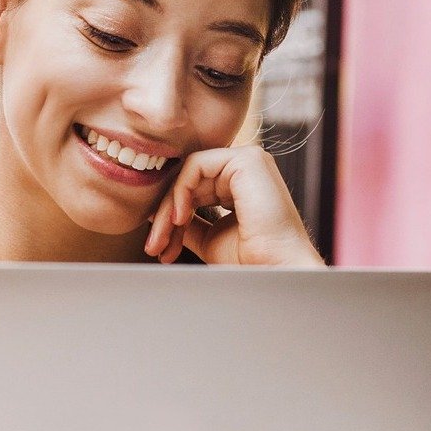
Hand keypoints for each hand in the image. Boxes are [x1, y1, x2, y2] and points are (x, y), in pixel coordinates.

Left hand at [143, 145, 324, 267]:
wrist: (275, 271)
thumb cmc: (250, 261)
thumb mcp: (208, 238)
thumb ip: (187, 222)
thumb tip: (157, 214)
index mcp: (239, 184)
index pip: (192, 190)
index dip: (171, 218)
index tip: (158, 248)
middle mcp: (244, 169)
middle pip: (187, 182)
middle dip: (166, 217)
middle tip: (155, 247)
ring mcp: (248, 160)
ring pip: (187, 175)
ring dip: (168, 209)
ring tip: (163, 240)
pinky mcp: (248, 160)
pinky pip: (196, 166)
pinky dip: (180, 192)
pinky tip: (180, 218)